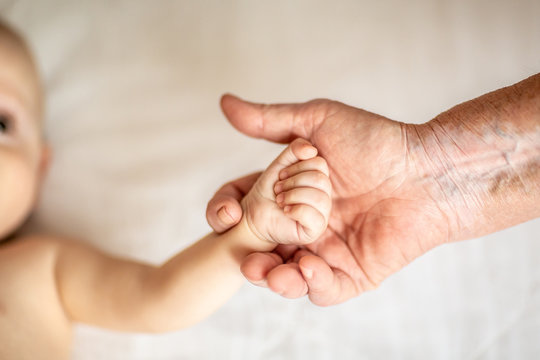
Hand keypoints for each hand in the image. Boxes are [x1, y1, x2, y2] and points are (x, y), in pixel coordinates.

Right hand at [207, 95, 449, 304]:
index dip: (225, 212)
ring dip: (271, 278)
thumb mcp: (316, 124)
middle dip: (242, 255)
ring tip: (269, 271)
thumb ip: (270, 121)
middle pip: (257, 247)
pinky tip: (309, 268)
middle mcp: (299, 224)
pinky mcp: (350, 273)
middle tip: (242, 255)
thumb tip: (224, 103)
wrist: (427, 169)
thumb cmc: (374, 142)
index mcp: (285, 193)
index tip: (225, 215)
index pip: (243, 207)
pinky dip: (311, 285)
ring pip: (284, 275)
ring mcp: (323, 251)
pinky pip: (323, 290)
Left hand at [239, 138, 330, 248]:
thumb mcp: (280, 164)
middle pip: (320, 179)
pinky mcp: (316, 229)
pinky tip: (286, 211)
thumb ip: (295, 149)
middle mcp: (325, 194)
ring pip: (319, 197)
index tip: (281, 176)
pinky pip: (314, 216)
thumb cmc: (269, 191)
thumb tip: (311, 150)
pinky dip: (295, 210)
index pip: (320, 164)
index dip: (297, 167)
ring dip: (293, 196)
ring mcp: (322, 213)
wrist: (254, 213)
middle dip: (293, 182)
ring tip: (281, 200)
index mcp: (319, 178)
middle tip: (278, 189)